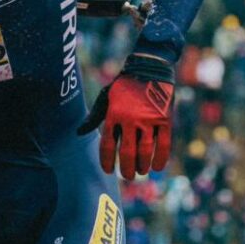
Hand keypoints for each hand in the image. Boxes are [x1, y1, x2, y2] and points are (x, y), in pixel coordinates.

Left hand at [78, 53, 174, 178]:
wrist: (150, 68)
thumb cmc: (124, 86)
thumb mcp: (105, 97)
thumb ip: (94, 117)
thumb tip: (79, 132)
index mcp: (114, 114)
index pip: (107, 144)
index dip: (107, 161)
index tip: (108, 170)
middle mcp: (130, 119)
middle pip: (127, 152)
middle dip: (126, 168)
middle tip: (127, 175)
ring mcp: (149, 119)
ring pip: (145, 151)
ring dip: (142, 166)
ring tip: (141, 171)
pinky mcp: (165, 119)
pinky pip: (163, 144)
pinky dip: (160, 159)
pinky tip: (157, 167)